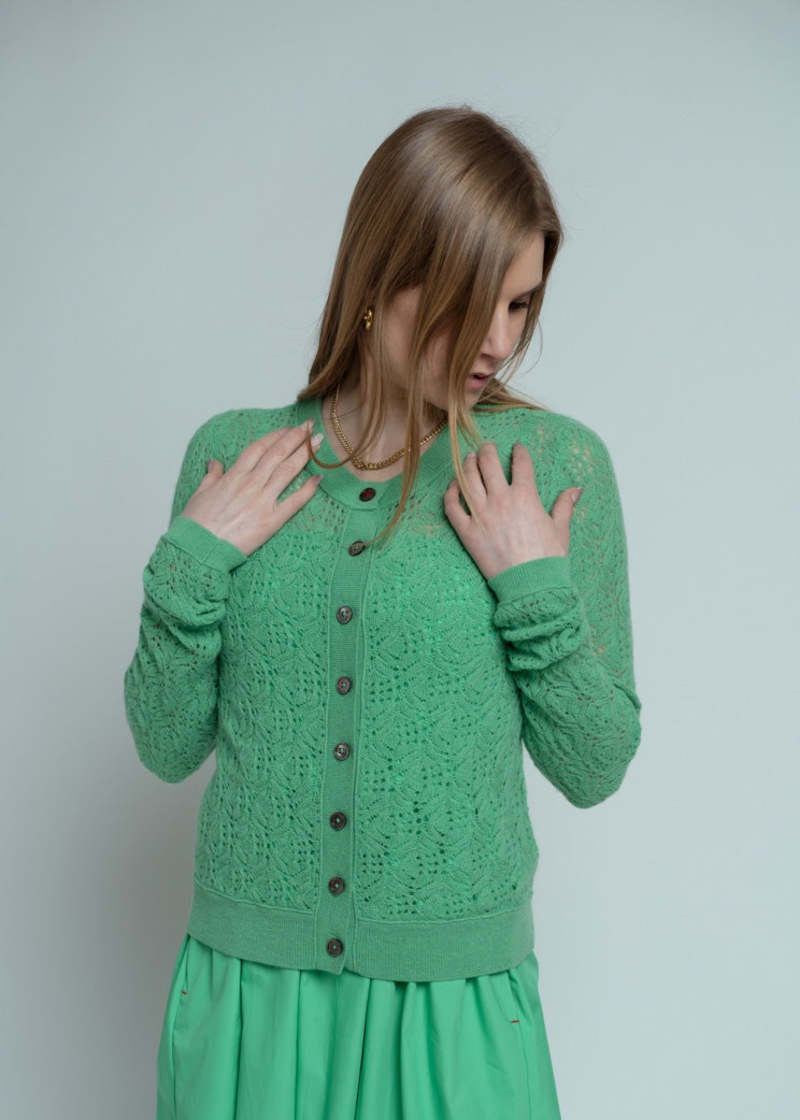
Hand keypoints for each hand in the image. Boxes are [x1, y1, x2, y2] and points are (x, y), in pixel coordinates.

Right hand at [180, 421, 323, 556]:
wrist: (199, 548)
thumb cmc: (196, 524)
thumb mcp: (200, 493)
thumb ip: (211, 476)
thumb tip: (215, 463)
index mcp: (233, 476)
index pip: (259, 448)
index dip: (276, 436)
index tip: (288, 428)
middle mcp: (250, 484)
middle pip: (278, 454)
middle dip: (296, 438)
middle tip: (311, 427)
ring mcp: (262, 501)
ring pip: (288, 471)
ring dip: (305, 454)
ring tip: (319, 443)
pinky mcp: (271, 521)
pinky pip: (294, 501)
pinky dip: (308, 489)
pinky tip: (319, 478)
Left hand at [443, 441, 581, 581]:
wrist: (531, 585)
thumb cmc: (548, 559)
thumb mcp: (561, 528)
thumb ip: (565, 505)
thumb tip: (577, 489)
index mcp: (525, 496)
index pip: (520, 463)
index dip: (519, 452)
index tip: (518, 448)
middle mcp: (501, 500)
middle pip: (488, 463)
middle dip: (487, 450)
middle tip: (487, 447)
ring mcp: (481, 515)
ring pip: (468, 479)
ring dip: (467, 464)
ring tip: (469, 458)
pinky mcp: (467, 532)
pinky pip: (452, 507)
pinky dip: (451, 493)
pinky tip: (453, 485)